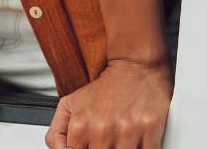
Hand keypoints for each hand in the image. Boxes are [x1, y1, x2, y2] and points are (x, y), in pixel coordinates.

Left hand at [45, 56, 171, 148]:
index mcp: (81, 126)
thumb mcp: (69, 105)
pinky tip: (137, 143)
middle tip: (107, 141)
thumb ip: (57, 134)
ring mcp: (127, 129)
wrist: (134, 66)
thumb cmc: (104, 88)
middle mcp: (102, 129)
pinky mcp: (150, 127)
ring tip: (121, 140)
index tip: (91, 145)